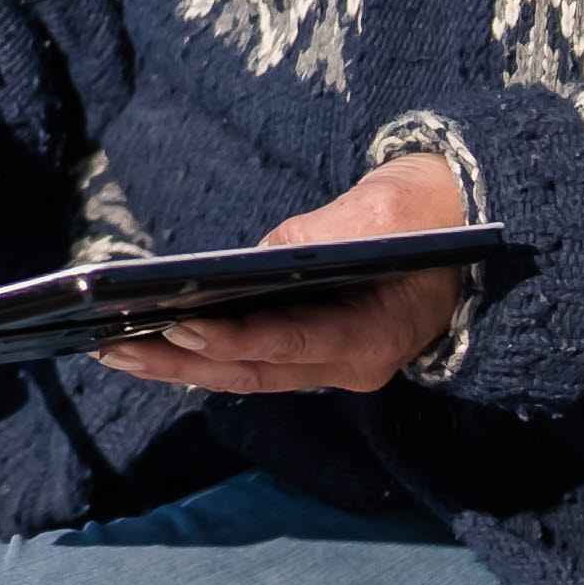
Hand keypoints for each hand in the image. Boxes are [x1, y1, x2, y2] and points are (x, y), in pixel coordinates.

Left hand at [99, 150, 476, 396]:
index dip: (234, 340)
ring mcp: (333, 365)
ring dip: (181, 367)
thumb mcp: (384, 209)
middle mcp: (350, 365)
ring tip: (115, 352)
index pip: (291, 344)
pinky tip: (157, 344)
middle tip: (115, 351)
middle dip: (181, 364)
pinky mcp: (317, 352)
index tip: (178, 330)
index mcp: (373, 335)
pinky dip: (206, 355)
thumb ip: (324, 233)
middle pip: (254, 372)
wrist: (468, 226)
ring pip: (247, 375)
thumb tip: (258, 257)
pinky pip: (255, 362)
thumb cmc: (429, 214)